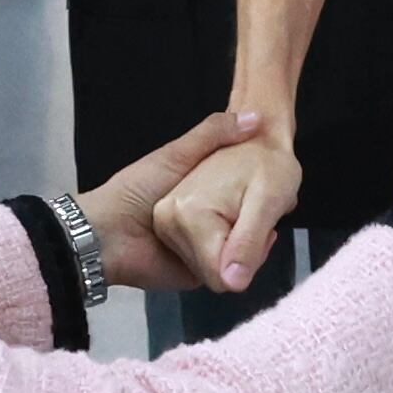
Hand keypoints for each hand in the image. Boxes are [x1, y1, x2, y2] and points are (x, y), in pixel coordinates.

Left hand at [82, 109, 268, 297]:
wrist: (108, 235)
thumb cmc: (137, 190)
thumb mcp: (177, 155)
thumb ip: (212, 136)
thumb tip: (256, 118)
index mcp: (195, 194)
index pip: (235, 190)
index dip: (256, 185)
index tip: (278, 173)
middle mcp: (200, 223)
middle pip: (239, 219)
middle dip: (258, 215)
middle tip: (284, 204)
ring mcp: (199, 249)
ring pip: (236, 247)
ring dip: (252, 238)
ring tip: (273, 224)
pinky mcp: (197, 274)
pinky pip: (224, 271)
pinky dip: (237, 263)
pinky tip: (257, 248)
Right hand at [153, 127, 305, 295]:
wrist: (257, 140)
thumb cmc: (267, 162)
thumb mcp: (269, 201)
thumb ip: (249, 243)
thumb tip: (234, 284)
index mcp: (190, 217)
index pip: (221, 278)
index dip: (248, 261)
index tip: (261, 231)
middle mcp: (168, 221)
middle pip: (213, 272)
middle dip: (237, 253)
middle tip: (253, 218)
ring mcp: (164, 222)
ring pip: (206, 264)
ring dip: (229, 247)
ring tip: (242, 212)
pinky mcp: (166, 222)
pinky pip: (199, 251)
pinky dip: (218, 240)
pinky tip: (231, 216)